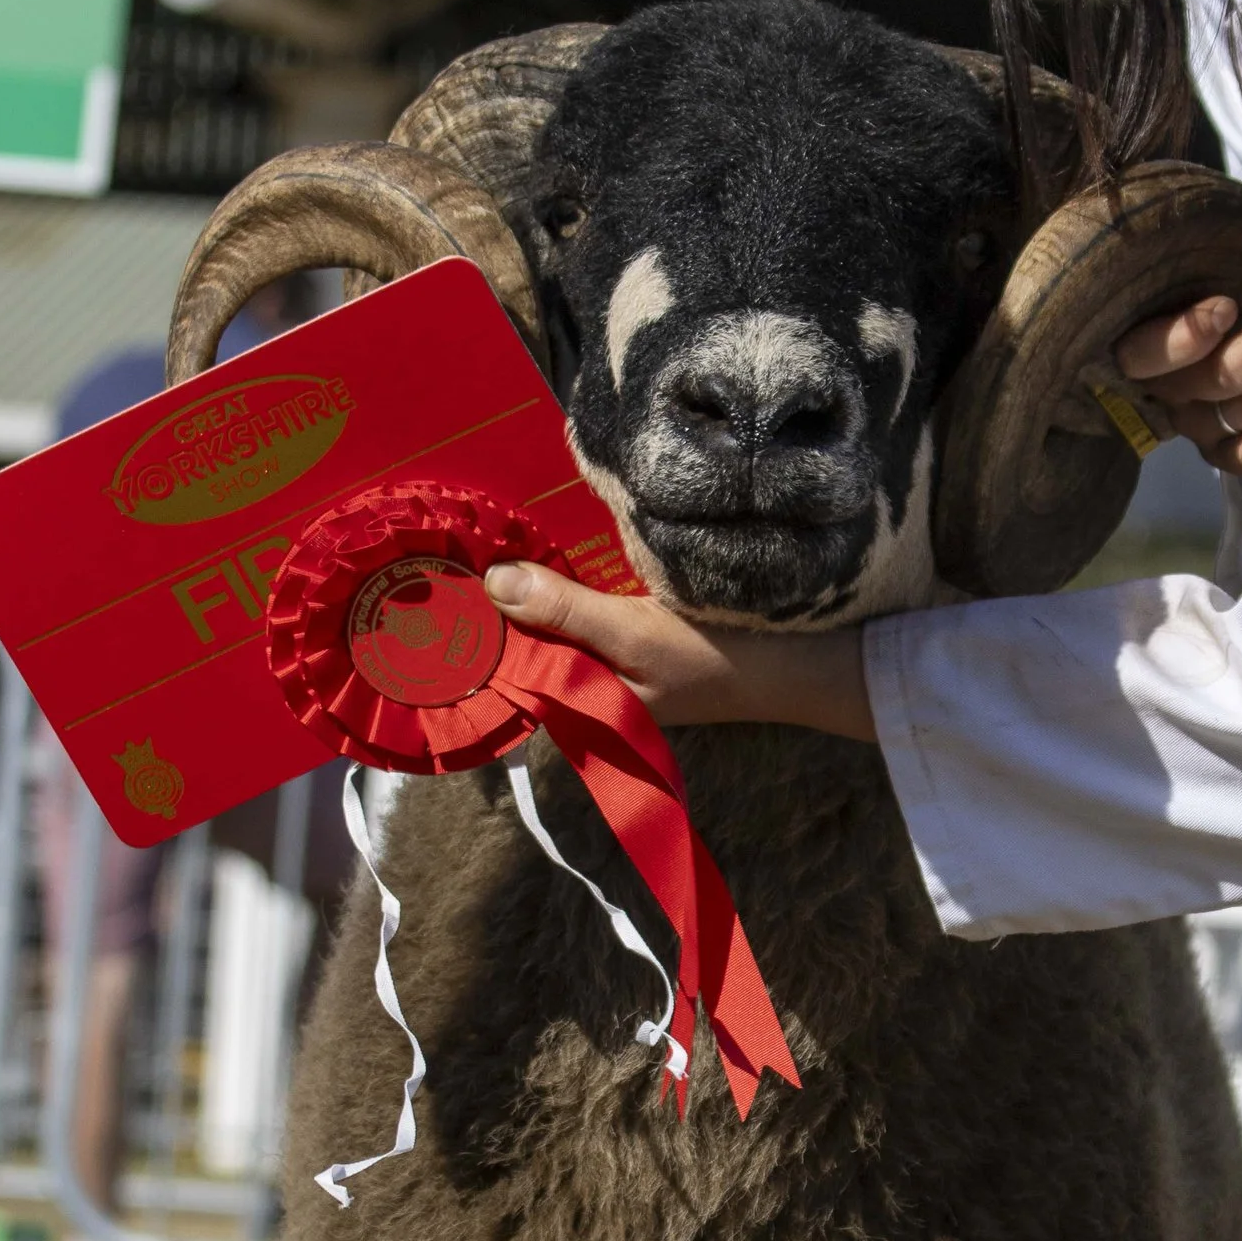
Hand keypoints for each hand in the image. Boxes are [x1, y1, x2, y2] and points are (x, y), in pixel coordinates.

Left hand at [483, 561, 876, 740]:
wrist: (800, 665)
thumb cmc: (716, 657)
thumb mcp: (633, 632)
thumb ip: (564, 611)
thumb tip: (490, 582)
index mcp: (579, 703)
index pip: (505, 666)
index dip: (473, 626)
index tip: (441, 579)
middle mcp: (589, 687)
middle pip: (527, 641)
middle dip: (499, 601)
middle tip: (460, 542)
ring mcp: (614, 664)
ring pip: (555, 624)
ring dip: (533, 587)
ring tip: (495, 537)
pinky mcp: (636, 638)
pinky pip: (585, 611)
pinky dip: (569, 585)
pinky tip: (554, 549)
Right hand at [1114, 163, 1241, 476]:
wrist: (1232, 301)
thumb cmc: (1229, 259)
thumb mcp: (1241, 218)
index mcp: (1142, 332)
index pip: (1145, 353)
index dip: (1183, 337)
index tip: (1228, 305)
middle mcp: (1166, 386)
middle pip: (1218, 380)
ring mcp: (1198, 423)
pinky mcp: (1229, 448)